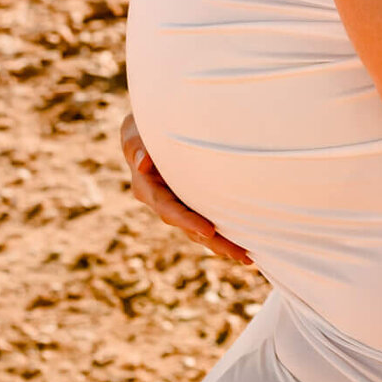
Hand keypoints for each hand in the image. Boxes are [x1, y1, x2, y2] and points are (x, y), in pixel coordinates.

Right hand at [120, 111, 252, 266]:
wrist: (148, 125)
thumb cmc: (142, 126)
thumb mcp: (134, 131)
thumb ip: (137, 146)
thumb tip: (143, 164)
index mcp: (147, 189)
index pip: (169, 209)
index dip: (188, 221)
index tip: (210, 231)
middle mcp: (162, 201)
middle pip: (189, 228)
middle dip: (214, 242)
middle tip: (240, 254)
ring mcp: (177, 203)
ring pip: (199, 229)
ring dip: (222, 243)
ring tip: (248, 256)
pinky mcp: (189, 200)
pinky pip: (205, 218)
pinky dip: (222, 231)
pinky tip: (244, 240)